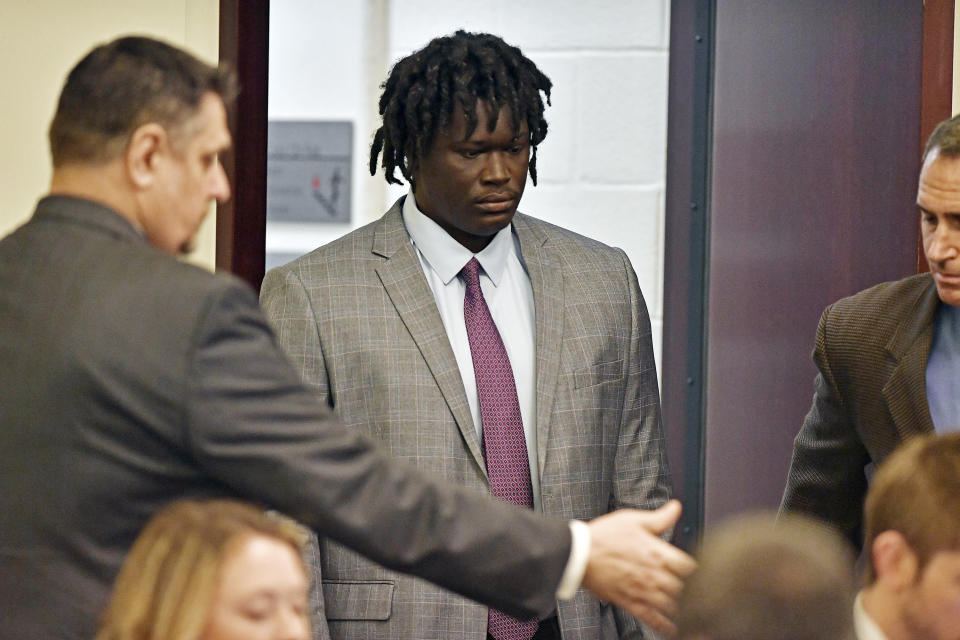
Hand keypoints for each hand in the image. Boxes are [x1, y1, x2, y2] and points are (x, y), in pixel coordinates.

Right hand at [582, 500, 695, 636]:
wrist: (579, 554)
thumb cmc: (604, 535)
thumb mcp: (633, 519)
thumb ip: (659, 518)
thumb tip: (676, 508)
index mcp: (657, 553)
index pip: (689, 566)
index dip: (701, 569)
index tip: (704, 571)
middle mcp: (653, 575)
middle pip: (685, 589)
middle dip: (695, 591)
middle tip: (704, 594)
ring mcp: (642, 591)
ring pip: (672, 606)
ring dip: (685, 610)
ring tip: (695, 612)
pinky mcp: (630, 603)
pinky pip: (652, 619)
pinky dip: (666, 626)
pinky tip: (674, 629)